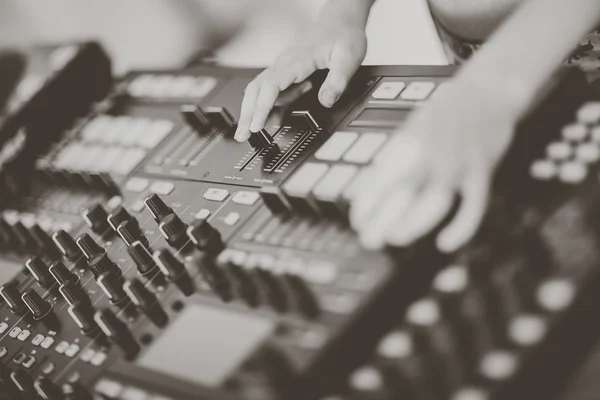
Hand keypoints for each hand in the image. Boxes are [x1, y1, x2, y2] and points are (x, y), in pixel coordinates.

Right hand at [234, 19, 366, 140]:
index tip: (257, 125)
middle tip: (242, 135)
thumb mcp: (349, 58)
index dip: (262, 107)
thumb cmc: (342, 36)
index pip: (271, 86)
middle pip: (256, 89)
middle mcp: (285, 63)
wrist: (340, 22)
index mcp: (297, 61)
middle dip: (247, 113)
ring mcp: (283, 67)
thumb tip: (326, 101)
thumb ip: (338, 81)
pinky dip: (265, 105)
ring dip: (252, 110)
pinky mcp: (286, 71)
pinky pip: (270, 90)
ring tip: (251, 130)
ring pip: (259, 89)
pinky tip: (268, 117)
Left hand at [349, 77, 520, 252]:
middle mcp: (431, 152)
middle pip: (403, 192)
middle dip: (382, 220)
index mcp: (409, 142)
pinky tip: (445, 241)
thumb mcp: (413, 128)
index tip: (358, 221)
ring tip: (396, 238)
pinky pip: (473, 205)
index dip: (366, 204)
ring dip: (414, 223)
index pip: (380, 178)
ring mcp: (458, 162)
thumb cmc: (448, 111)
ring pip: (434, 201)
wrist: (489, 89)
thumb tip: (374, 189)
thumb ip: (398, 158)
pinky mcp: (482, 170)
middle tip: (369, 239)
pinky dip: (460, 227)